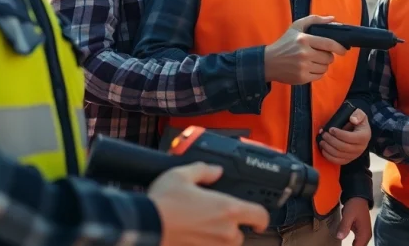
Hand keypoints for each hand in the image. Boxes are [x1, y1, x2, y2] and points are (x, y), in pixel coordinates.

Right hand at [149, 162, 269, 245]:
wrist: (145, 225)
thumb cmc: (164, 202)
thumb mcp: (183, 175)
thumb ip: (204, 170)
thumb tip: (215, 170)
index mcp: (228, 209)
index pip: (259, 216)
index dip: (262, 217)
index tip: (259, 218)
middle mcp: (224, 231)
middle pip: (240, 234)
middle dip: (232, 228)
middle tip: (217, 218)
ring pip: (225, 245)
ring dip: (219, 238)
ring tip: (202, 227)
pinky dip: (205, 244)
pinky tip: (193, 235)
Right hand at [264, 15, 347, 84]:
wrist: (268, 62)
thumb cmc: (284, 43)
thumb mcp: (296, 27)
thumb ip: (315, 20)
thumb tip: (333, 19)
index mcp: (304, 39)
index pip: (329, 43)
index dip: (339, 47)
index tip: (343, 50)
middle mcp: (304, 53)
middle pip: (329, 58)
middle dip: (328, 56)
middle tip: (320, 54)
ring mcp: (303, 67)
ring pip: (325, 68)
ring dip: (323, 65)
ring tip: (313, 61)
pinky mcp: (301, 78)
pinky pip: (319, 76)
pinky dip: (317, 72)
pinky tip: (309, 68)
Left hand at [319, 108, 370, 164]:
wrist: (360, 132)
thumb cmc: (358, 122)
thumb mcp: (360, 114)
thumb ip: (358, 114)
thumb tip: (352, 119)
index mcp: (364, 136)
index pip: (349, 137)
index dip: (338, 134)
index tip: (330, 129)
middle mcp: (360, 148)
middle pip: (343, 147)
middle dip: (331, 140)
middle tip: (324, 134)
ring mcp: (354, 156)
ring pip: (339, 155)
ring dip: (328, 148)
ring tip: (322, 141)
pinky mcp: (348, 160)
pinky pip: (338, 161)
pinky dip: (329, 156)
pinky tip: (323, 150)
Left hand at [336, 197, 371, 245]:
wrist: (359, 197)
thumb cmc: (354, 205)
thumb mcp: (348, 214)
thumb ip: (344, 226)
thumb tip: (340, 237)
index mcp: (364, 233)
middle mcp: (366, 236)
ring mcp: (364, 234)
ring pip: (358, 245)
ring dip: (353, 245)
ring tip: (341, 245)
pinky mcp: (360, 232)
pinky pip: (357, 242)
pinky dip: (353, 244)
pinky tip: (345, 240)